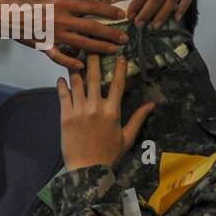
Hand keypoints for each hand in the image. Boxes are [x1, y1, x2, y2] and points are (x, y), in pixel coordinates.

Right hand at [0, 0, 128, 71]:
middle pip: (92, 28)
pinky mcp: (43, 46)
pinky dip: (71, 63)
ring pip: (82, 44)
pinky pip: (60, 58)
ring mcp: (53, 35)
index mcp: (61, 3)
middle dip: (111, 34)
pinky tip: (82, 66)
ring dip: (99, 48)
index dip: (109, 11)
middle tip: (125, 39)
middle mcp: (61, 21)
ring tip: (113, 51)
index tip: (121, 14)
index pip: (92, 7)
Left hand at [57, 53, 156, 169]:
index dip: (118, 67)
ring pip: (76, 82)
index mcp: (113, 111)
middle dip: (93, 58)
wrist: (87, 170)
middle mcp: (96, 107)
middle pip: (94, 76)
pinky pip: (63, 95)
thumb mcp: (127, 137)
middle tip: (91, 45)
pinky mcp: (65, 116)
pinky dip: (62, 84)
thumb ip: (138, 118)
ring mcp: (79, 111)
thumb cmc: (109, 155)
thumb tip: (152, 104)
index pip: (117, 83)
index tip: (119, 54)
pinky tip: (62, 78)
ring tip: (74, 56)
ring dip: (75, 67)